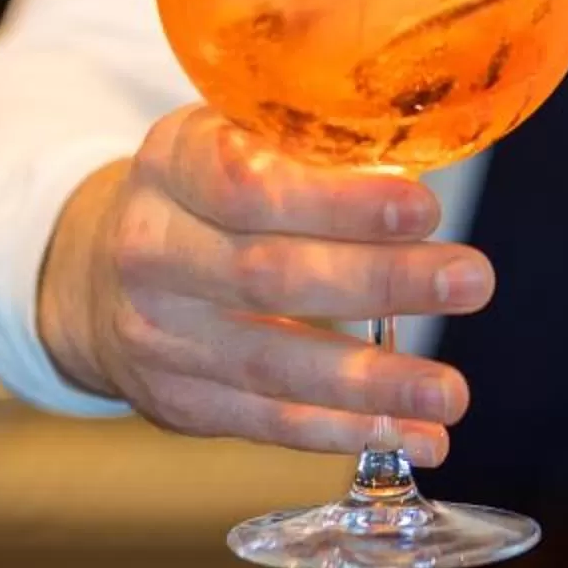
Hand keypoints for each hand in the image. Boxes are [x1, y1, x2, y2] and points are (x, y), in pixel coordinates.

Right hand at [36, 106, 491, 451]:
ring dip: (372, 383)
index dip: (337, 200)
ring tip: (451, 390)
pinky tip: (416, 434)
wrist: (96, 275)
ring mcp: (158, 335)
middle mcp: (151, 249)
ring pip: (272, 364)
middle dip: (379, 281)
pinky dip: (348, 432)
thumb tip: (420, 165)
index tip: (422, 205)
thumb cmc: (202, 193)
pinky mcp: (178, 402)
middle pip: (269, 275)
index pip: (248, 183)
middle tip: (471, 279)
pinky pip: (270, 421)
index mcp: (170, 164)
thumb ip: (309, 144)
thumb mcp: (231, 134)